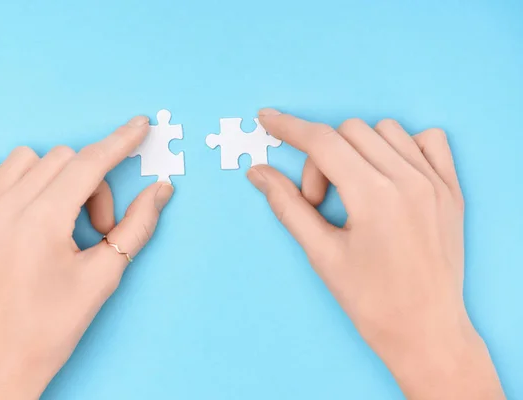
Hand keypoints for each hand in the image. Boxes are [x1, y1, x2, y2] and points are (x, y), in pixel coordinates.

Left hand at [0, 116, 173, 399]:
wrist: (2, 357)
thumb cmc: (54, 323)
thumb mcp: (105, 276)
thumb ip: (137, 226)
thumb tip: (161, 191)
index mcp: (41, 223)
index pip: (89, 164)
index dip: (120, 142)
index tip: (139, 126)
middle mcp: (4, 209)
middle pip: (64, 160)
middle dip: (92, 186)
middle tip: (97, 228)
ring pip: (29, 159)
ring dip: (57, 177)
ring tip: (62, 217)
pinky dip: (16, 176)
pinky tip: (29, 204)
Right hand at [248, 110, 503, 398]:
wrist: (426, 331)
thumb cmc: (372, 301)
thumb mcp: (321, 254)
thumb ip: (287, 206)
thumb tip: (258, 173)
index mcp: (374, 197)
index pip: (322, 143)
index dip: (289, 127)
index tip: (268, 119)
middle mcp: (409, 181)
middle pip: (349, 132)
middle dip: (322, 159)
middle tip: (320, 201)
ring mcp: (436, 183)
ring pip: (385, 130)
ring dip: (357, 150)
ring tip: (354, 191)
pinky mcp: (452, 190)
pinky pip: (428, 140)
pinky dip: (402, 146)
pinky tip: (388, 174)